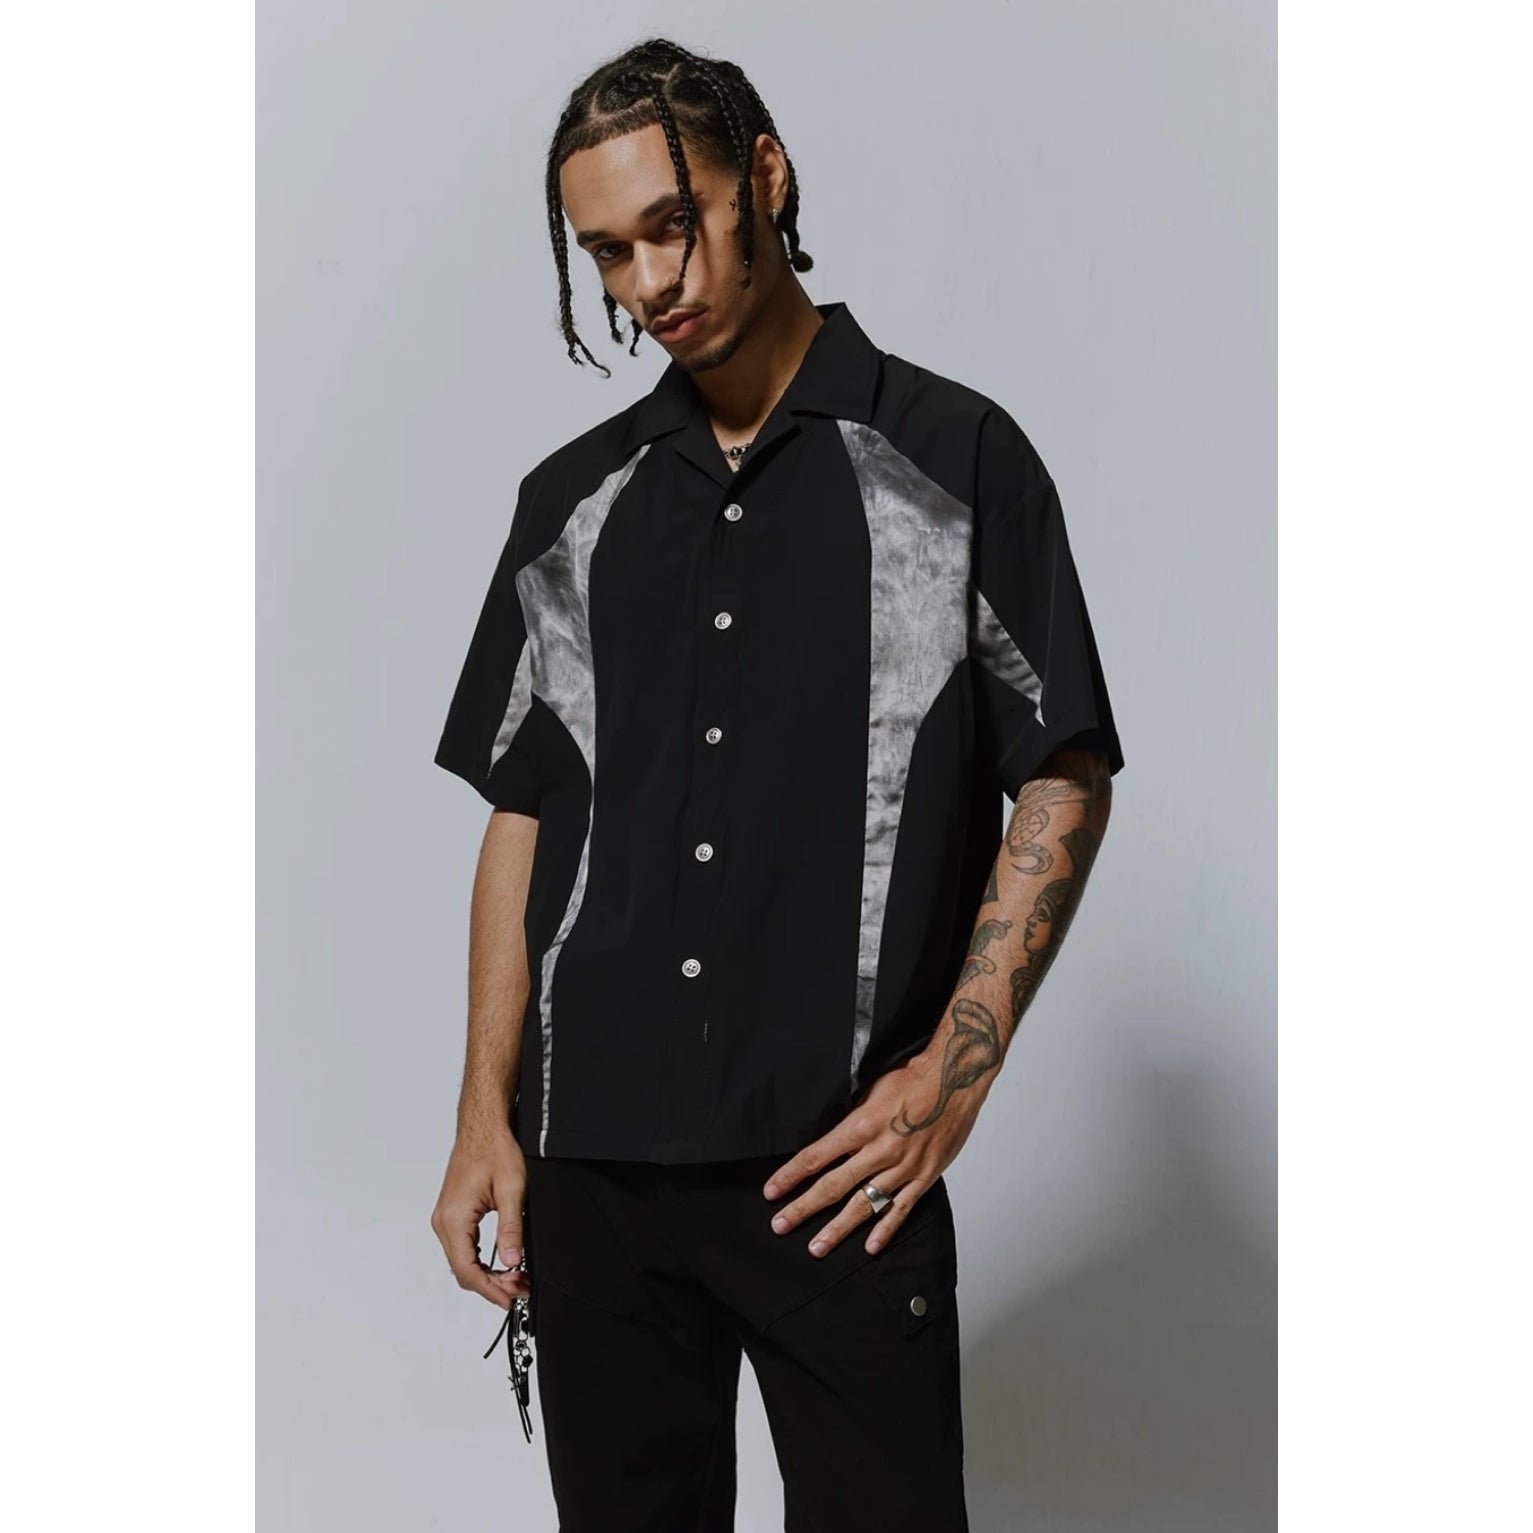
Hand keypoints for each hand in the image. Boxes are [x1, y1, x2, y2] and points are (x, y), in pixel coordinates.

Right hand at [430, 1127, 530, 1310]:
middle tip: (521, 1289)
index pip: (467, 1270)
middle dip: (492, 1285)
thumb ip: (510, 1229)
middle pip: (463, 1270)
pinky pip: (463, 1248)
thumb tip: (512, 1262)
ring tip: (517, 1280)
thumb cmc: (494, 1150)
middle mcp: (443, 1221)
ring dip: (488, 1274)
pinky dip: (481, 1260)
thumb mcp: (511, 1190)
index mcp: (454, 1219)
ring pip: (463, 1261)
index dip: (490, 1290)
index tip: (511, 1300)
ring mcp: (446, 1218)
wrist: (483, 1127)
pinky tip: (502, 1264)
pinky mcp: (453, 1214)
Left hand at [760, 1050, 986, 1257]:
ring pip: (864, 1204)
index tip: (772, 1191)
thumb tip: (832, 1140)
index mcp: (861, 1126)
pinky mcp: (924, 1176)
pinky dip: (886, 1229)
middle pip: (833, 1186)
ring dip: (838, 1227)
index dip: (791, 1175)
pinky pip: (901, 1208)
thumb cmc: (911, 1078)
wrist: (954, 1080)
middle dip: (803, 1207)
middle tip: (780, 1225)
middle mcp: (879, 1150)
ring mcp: (902, 1167)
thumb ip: (851, 1119)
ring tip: (816, 1247)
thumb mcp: (870, 1090)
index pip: (816, 1156)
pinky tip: (870, 1247)